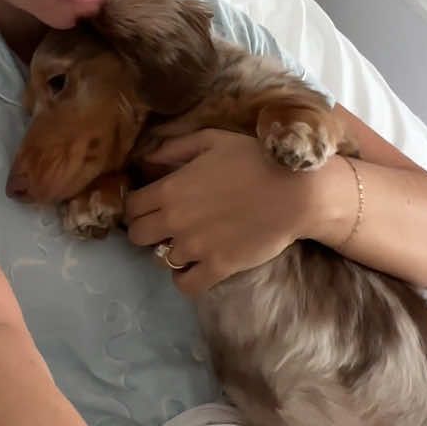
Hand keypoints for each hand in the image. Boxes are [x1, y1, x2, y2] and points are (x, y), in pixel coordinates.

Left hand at [123, 128, 307, 295]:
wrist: (295, 192)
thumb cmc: (254, 160)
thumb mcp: (212, 140)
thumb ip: (175, 148)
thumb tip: (147, 159)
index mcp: (170, 189)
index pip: (131, 207)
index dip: (138, 207)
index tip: (150, 206)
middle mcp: (174, 221)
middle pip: (138, 236)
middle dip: (147, 230)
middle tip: (166, 225)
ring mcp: (195, 247)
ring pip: (161, 260)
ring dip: (171, 252)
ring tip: (189, 243)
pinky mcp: (217, 267)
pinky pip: (185, 285)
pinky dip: (185, 278)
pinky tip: (195, 267)